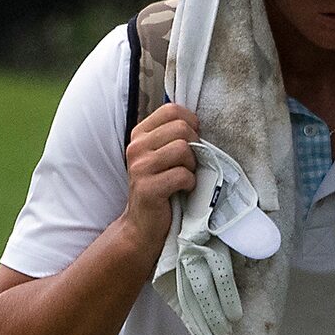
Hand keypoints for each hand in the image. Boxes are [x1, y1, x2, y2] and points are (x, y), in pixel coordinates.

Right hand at [121, 102, 199, 255]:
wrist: (143, 225)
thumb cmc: (160, 187)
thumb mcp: (161, 155)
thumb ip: (173, 135)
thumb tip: (198, 121)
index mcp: (139, 134)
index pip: (172, 109)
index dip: (191, 123)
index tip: (191, 142)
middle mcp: (136, 147)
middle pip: (181, 129)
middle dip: (194, 147)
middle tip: (190, 164)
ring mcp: (140, 167)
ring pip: (183, 150)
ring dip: (192, 166)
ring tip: (184, 177)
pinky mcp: (148, 188)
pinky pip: (182, 175)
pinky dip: (189, 183)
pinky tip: (183, 190)